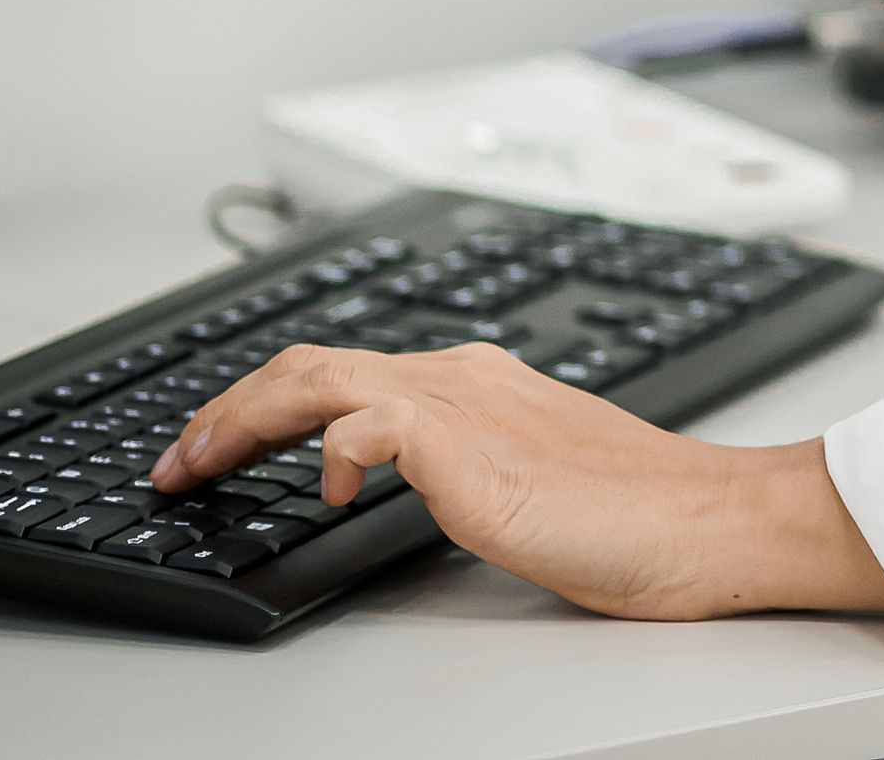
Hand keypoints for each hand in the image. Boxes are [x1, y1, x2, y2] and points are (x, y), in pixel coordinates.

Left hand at [147, 342, 883, 621]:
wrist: (705, 520)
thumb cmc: (635, 516)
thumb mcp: (523, 483)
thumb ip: (461, 467)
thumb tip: (397, 486)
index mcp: (475, 383)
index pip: (340, 372)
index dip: (259, 405)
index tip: (211, 449)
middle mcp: (462, 378)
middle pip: (309, 363)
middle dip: (225, 409)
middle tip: (178, 461)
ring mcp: (465, 406)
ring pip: (318, 378)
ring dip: (241, 420)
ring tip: (200, 463)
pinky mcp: (471, 447)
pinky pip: (367, 424)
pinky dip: (328, 448)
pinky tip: (328, 491)